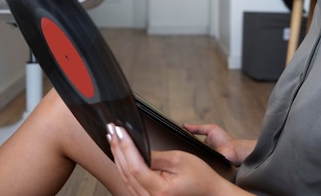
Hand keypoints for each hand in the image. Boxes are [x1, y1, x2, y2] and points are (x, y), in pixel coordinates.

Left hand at [107, 123, 234, 195]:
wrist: (209, 192)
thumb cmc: (200, 177)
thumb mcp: (179, 160)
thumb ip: (156, 156)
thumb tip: (137, 147)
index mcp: (160, 191)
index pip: (136, 167)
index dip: (125, 147)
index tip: (119, 131)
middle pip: (127, 172)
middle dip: (118, 148)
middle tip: (112, 130)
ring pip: (125, 178)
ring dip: (118, 156)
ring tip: (113, 138)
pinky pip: (130, 182)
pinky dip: (124, 166)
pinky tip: (120, 154)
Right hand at [183, 124, 254, 166]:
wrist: (234, 151)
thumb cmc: (225, 140)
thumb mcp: (211, 129)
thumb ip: (198, 128)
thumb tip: (184, 125)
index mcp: (200, 143)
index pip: (187, 143)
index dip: (181, 141)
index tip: (174, 139)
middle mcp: (199, 152)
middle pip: (187, 151)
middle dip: (183, 148)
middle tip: (177, 145)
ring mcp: (202, 159)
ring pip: (191, 158)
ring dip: (189, 154)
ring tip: (184, 150)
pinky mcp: (205, 166)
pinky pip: (197, 164)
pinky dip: (196, 161)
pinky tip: (193, 158)